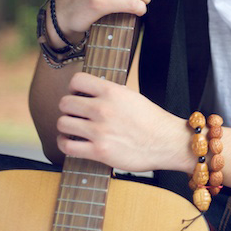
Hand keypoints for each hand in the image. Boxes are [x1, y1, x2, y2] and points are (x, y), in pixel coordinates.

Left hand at [55, 71, 188, 173]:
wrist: (167, 142)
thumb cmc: (152, 120)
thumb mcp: (132, 96)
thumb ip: (110, 93)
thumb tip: (91, 91)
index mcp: (112, 92)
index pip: (77, 80)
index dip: (73, 87)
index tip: (77, 94)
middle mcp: (103, 109)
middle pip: (65, 103)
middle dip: (68, 108)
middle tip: (75, 114)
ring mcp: (99, 131)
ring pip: (62, 124)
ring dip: (66, 126)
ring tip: (73, 128)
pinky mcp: (99, 151)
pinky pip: (67, 146)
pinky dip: (65, 144)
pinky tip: (71, 142)